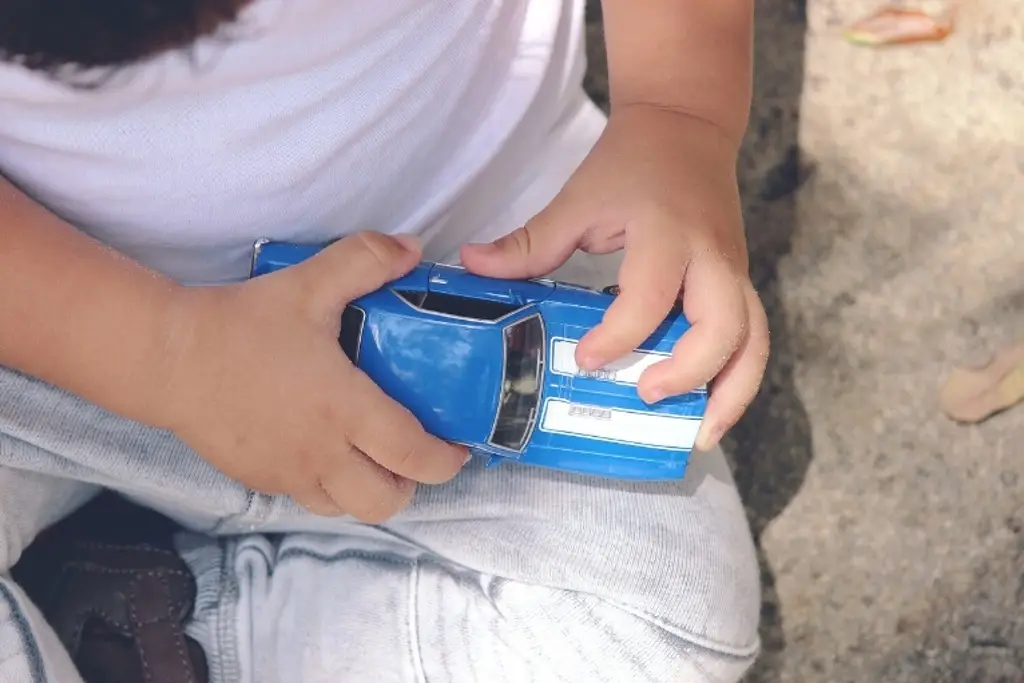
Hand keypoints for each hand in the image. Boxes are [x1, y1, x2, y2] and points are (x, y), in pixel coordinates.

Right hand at [151, 232, 467, 521]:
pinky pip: (310, 499)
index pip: (413, 456)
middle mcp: (323, 453)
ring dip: (372, 490)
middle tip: (415, 452)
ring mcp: (290, 473)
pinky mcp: (261, 479)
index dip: (445, 459)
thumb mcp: (308, 284)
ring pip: (349, 508)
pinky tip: (329, 450)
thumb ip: (366, 260)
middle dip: (413, 484)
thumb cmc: (241, 324)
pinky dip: (332, 487)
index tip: (457, 444)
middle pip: (387, 502)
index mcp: (344, 410)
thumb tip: (413, 249)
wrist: (168, 358)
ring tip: (376, 456)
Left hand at [461, 104, 768, 450]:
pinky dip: (738, 378)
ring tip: (699, 436)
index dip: (619, 336)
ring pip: (752, 340)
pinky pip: (754, 337)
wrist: (688, 126)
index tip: (587, 359)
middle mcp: (710, 256)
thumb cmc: (630, 163)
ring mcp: (734, 270)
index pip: (649, 297)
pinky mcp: (741, 281)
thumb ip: (529, 241)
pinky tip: (711, 411)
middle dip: (688, 372)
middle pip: (723, 326)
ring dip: (731, 392)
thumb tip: (471, 266)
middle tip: (643, 394)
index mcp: (665, 232)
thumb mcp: (578, 198)